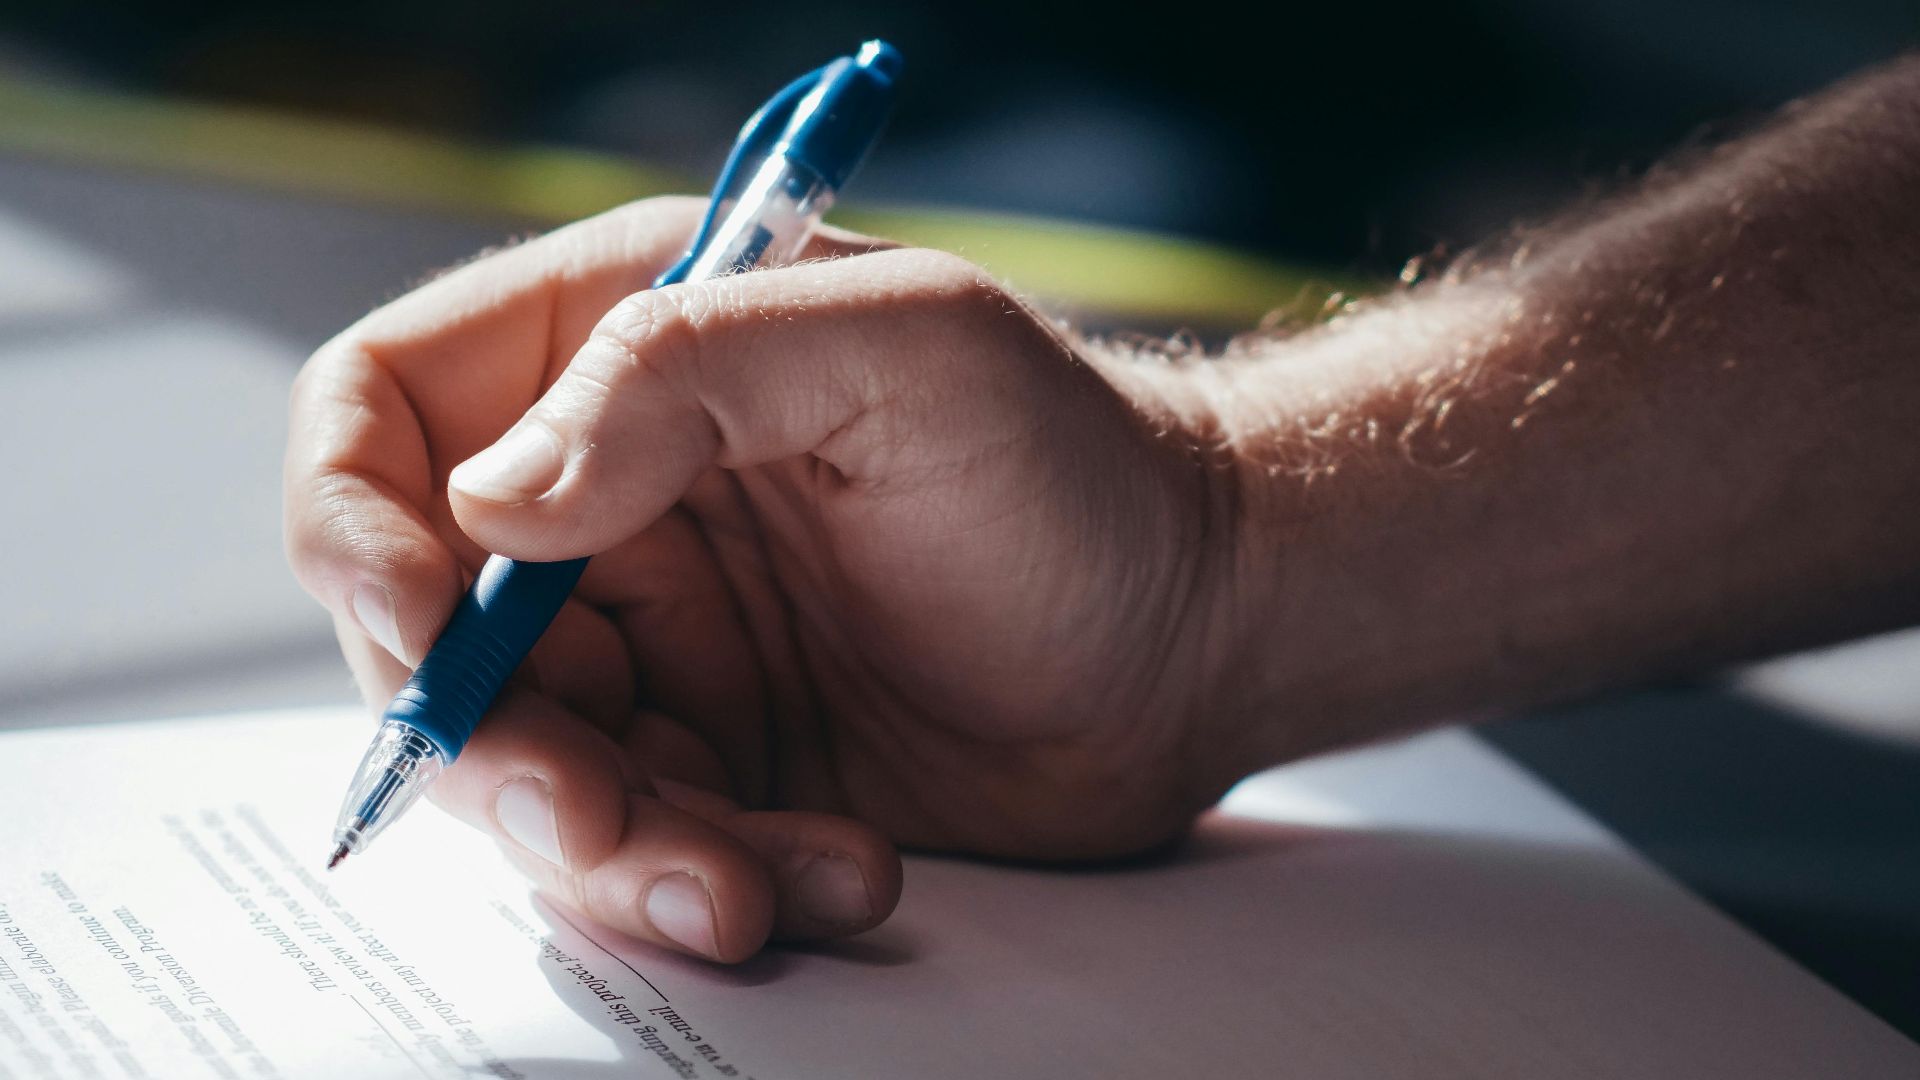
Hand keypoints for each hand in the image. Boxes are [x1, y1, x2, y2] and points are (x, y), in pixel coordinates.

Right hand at [284, 198, 1243, 961]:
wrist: (1197, 630)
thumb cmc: (1077, 464)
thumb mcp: (906, 355)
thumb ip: (685, 373)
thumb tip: (493, 500)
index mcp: (623, 351)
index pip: (386, 408)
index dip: (354, 522)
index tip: (424, 632)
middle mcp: (611, 495)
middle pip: (425, 628)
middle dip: (489, 747)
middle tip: (594, 819)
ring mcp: (657, 639)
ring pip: (522, 766)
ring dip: (606, 851)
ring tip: (741, 887)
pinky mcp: (713, 756)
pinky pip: (636, 845)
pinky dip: (707, 883)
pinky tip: (834, 870)